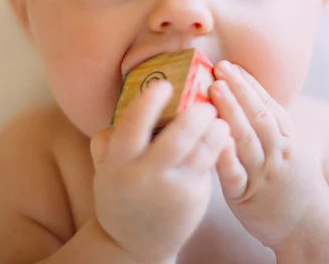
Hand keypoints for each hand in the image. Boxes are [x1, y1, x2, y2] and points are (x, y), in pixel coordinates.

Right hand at [90, 80, 229, 263]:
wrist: (133, 243)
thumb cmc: (121, 192)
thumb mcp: (106, 168)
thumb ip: (108, 140)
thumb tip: (121, 108)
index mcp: (119, 162)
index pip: (132, 127)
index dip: (149, 104)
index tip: (164, 85)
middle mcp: (145, 176)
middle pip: (176, 140)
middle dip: (195, 116)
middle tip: (205, 102)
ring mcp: (172, 189)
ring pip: (201, 152)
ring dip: (215, 130)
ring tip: (219, 117)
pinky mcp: (194, 198)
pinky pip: (209, 165)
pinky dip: (219, 146)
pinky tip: (222, 134)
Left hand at [210, 62, 327, 250]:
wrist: (309, 227)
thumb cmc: (291, 181)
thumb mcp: (289, 148)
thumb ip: (269, 123)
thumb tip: (245, 92)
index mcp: (286, 138)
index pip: (268, 105)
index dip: (249, 84)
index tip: (231, 64)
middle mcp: (277, 152)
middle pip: (259, 116)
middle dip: (239, 90)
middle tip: (220, 67)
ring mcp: (262, 174)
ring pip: (247, 139)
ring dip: (231, 112)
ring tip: (215, 89)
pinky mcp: (246, 196)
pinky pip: (235, 175)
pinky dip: (226, 157)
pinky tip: (216, 139)